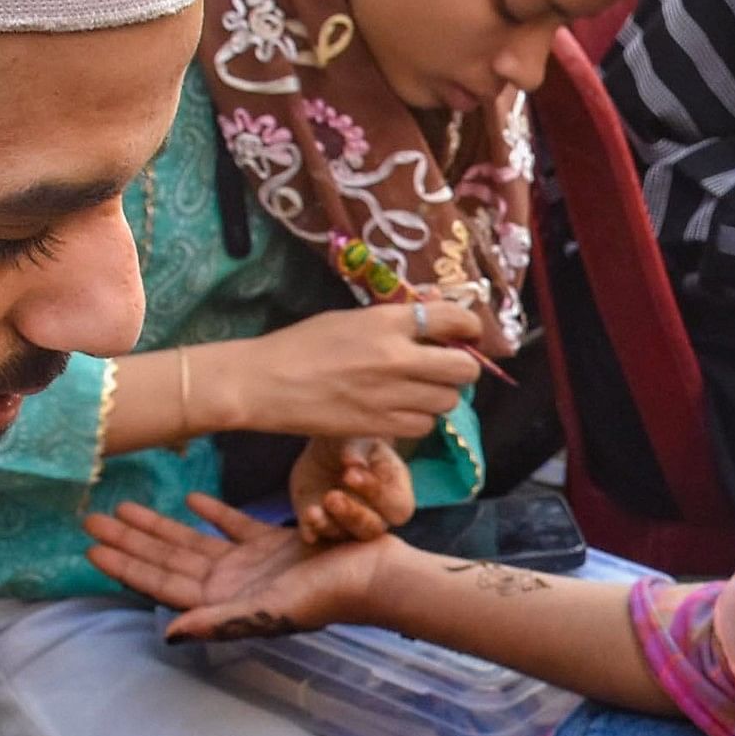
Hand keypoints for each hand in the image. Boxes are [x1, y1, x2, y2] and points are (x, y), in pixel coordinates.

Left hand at [84, 492, 400, 640]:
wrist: (374, 577)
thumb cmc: (326, 597)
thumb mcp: (267, 612)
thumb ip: (217, 621)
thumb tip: (168, 635)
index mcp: (222, 601)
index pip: (161, 583)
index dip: (126, 566)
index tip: (93, 549)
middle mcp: (229, 584)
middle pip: (167, 560)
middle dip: (130, 542)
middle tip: (92, 520)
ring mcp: (248, 564)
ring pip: (191, 542)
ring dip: (159, 526)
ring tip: (125, 507)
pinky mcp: (272, 543)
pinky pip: (232, 526)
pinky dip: (211, 513)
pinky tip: (190, 499)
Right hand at [229, 301, 485, 442]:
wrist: (264, 383)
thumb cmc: (301, 345)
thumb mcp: (350, 318)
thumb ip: (396, 319)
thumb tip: (436, 309)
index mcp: (387, 322)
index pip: (454, 318)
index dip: (470, 327)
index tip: (468, 333)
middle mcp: (396, 358)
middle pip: (464, 369)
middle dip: (461, 368)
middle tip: (446, 368)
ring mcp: (390, 395)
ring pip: (448, 401)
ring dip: (440, 396)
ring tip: (418, 391)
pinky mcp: (380, 426)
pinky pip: (424, 426)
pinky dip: (420, 420)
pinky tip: (401, 411)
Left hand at [292, 435, 419, 546]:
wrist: (325, 448)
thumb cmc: (353, 440)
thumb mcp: (357, 437)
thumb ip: (358, 448)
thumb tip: (353, 462)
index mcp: (396, 492)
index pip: (398, 506)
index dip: (376, 494)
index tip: (350, 474)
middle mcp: (376, 515)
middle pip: (372, 528)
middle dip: (352, 514)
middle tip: (332, 496)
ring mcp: (348, 524)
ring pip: (344, 536)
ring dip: (329, 524)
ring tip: (313, 510)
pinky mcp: (322, 526)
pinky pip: (318, 535)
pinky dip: (311, 529)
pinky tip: (306, 516)